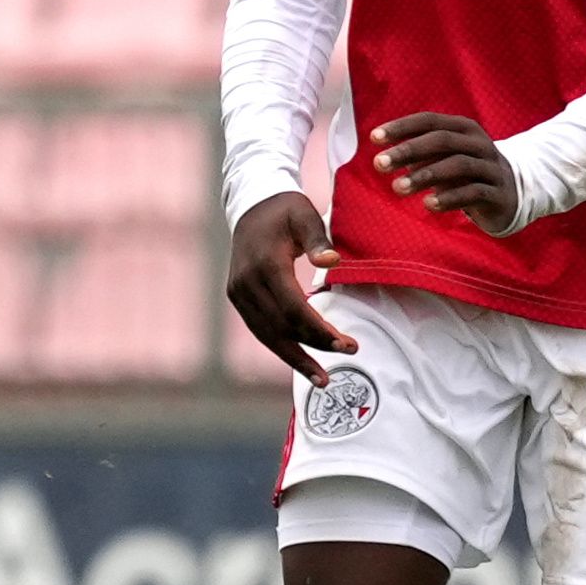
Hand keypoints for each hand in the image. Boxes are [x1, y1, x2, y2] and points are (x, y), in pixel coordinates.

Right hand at [228, 192, 355, 386]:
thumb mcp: (305, 215)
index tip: (347, 343)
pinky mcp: (238, 297)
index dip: (320, 331)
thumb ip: (319, 239)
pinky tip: (301, 360)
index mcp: (266, 265)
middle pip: (282, 327)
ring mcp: (238, 292)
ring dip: (295, 358)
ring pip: (268, 335)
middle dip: (315, 346)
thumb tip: (332, 262)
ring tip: (322, 379)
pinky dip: (281, 346)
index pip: (294, 309)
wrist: (251, 204)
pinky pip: (260, 329)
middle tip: (347, 354)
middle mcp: (247, 283)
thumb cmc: (285, 210)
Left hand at [369, 112, 519, 236]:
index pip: (429, 121)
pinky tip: (428, 205)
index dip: (402, 127)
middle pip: (442, 140)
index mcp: (463, 128)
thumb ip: (419, 156)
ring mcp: (491, 167)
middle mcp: (478, 143)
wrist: (512, 194)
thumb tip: (384, 158)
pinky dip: (449, 198)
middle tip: (379, 164)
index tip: (374, 138)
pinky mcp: (498, 193)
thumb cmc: (467, 173)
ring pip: (458, 165)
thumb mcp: (445, 159)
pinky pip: (473, 192)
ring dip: (425, 175)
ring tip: (397, 188)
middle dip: (408, 151)